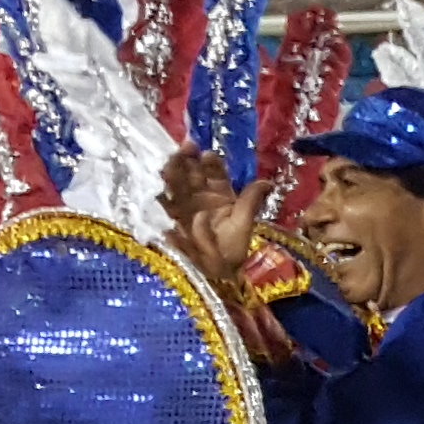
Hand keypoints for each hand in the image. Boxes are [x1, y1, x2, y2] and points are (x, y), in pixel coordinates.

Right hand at [158, 151, 254, 285]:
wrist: (217, 275)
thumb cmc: (233, 251)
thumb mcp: (243, 225)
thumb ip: (250, 202)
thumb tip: (268, 182)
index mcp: (221, 195)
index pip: (215, 174)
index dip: (211, 164)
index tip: (207, 155)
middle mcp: (201, 197)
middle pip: (192, 174)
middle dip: (188, 160)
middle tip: (185, 147)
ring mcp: (184, 206)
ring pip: (176, 185)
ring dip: (172, 172)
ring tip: (171, 160)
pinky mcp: (170, 219)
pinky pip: (163, 203)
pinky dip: (159, 193)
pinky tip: (156, 182)